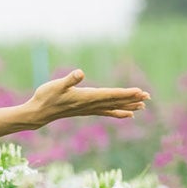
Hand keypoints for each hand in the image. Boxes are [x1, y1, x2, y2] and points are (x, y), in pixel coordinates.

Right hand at [26, 70, 149, 126]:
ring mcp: (88, 108)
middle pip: (115, 101)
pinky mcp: (86, 110)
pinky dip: (118, 112)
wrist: (38, 113)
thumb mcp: (55, 86)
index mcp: (85, 97)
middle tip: (148, 96)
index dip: (125, 93)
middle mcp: (89, 104)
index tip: (139, 91)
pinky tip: (127, 114)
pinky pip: (106, 111)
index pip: (109, 94)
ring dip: (128, 105)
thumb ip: (69, 80)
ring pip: (112, 107)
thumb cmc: (45, 97)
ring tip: (143, 105)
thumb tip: (80, 73)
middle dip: (131, 98)